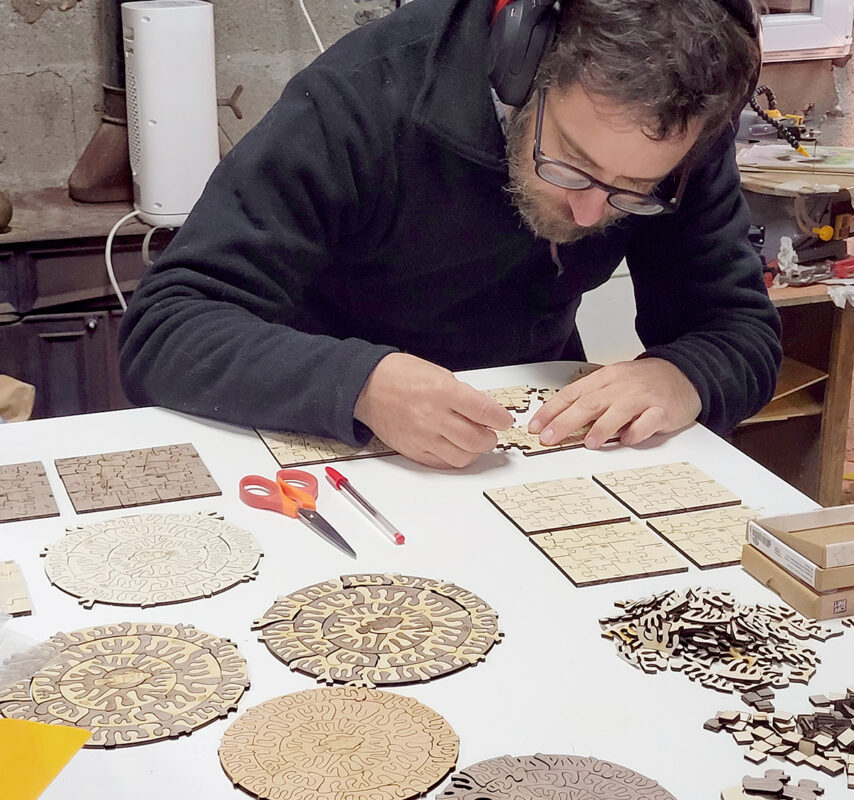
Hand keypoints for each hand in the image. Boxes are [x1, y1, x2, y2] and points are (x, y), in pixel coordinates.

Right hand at [354, 353, 513, 468]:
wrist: (367, 387)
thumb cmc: (400, 375)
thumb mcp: (438, 373)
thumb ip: (462, 394)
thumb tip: (483, 412)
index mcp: (442, 391)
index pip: (484, 412)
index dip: (501, 419)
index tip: (504, 420)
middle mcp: (433, 416)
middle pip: (476, 440)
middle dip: (491, 438)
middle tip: (490, 433)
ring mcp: (422, 436)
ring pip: (462, 457)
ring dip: (474, 451)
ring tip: (472, 441)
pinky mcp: (413, 450)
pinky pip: (442, 463)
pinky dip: (454, 458)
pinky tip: (454, 447)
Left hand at [528, 358, 700, 448]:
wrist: (685, 373)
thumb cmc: (644, 383)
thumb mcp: (613, 383)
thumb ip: (590, 400)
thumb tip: (560, 422)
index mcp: (605, 378)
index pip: (571, 394)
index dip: (551, 411)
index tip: (536, 426)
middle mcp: (620, 386)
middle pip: (588, 403)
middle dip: (565, 422)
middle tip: (549, 438)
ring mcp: (642, 397)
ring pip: (617, 411)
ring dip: (601, 428)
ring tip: (588, 443)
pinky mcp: (663, 409)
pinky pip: (648, 422)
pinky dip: (636, 432)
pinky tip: (627, 440)